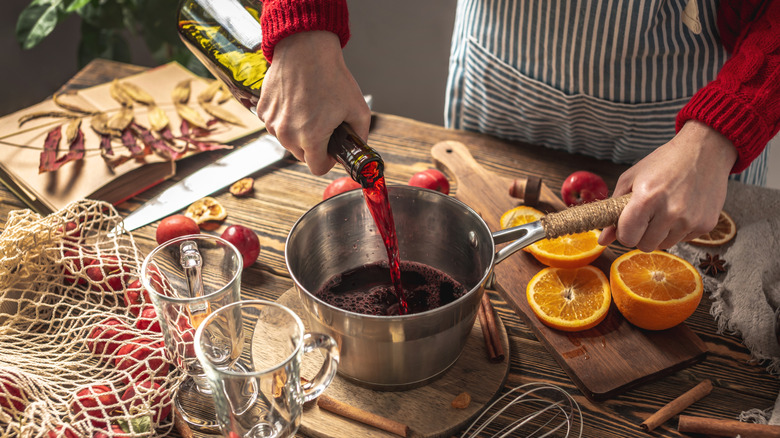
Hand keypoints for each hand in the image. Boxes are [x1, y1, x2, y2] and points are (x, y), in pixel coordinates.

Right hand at [257, 31, 370, 174]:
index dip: (328, 161)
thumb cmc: (331, 76)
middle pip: (302, 156)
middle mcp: (287, 134)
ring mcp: (272, 123)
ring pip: (287, 141)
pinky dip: (285, 119)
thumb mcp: (358, 109)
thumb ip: (360, 135)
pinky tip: (296, 102)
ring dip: (298, 133)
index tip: (332, 150)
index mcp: (311, 137)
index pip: (317, 168)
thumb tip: (357, 146)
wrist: (305, 48)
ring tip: (310, 110)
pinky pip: (275, 125)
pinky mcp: (262, 111)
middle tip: (324, 126)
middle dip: (314, 147)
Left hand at [598, 120, 737, 250]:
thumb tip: (603, 240)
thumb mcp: (631, 179)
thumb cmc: (664, 162)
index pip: (627, 238)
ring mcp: (691, 220)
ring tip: (664, 210)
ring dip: (660, 233)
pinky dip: (679, 229)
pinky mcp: (707, 224)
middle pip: (645, 246)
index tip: (627, 224)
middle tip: (646, 216)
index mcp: (647, 199)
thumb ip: (614, 210)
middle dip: (641, 234)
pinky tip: (682, 209)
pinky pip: (684, 239)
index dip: (624, 233)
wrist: (705, 150)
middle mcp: (670, 212)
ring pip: (664, 245)